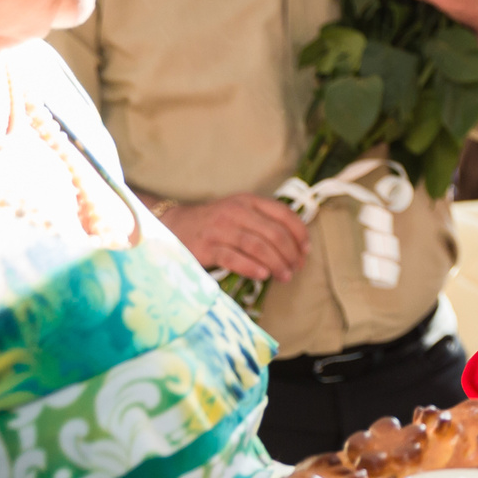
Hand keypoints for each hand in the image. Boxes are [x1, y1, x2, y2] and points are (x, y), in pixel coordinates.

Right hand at [155, 193, 307, 282]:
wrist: (172, 226)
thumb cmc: (214, 224)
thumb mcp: (240, 213)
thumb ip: (264, 222)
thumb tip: (297, 245)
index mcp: (248, 201)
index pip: (283, 213)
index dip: (299, 233)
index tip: (306, 251)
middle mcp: (235, 211)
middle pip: (273, 233)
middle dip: (290, 253)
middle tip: (296, 269)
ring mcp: (220, 229)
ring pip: (257, 246)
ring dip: (276, 263)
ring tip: (285, 276)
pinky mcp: (207, 247)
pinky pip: (234, 258)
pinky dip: (252, 267)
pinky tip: (263, 276)